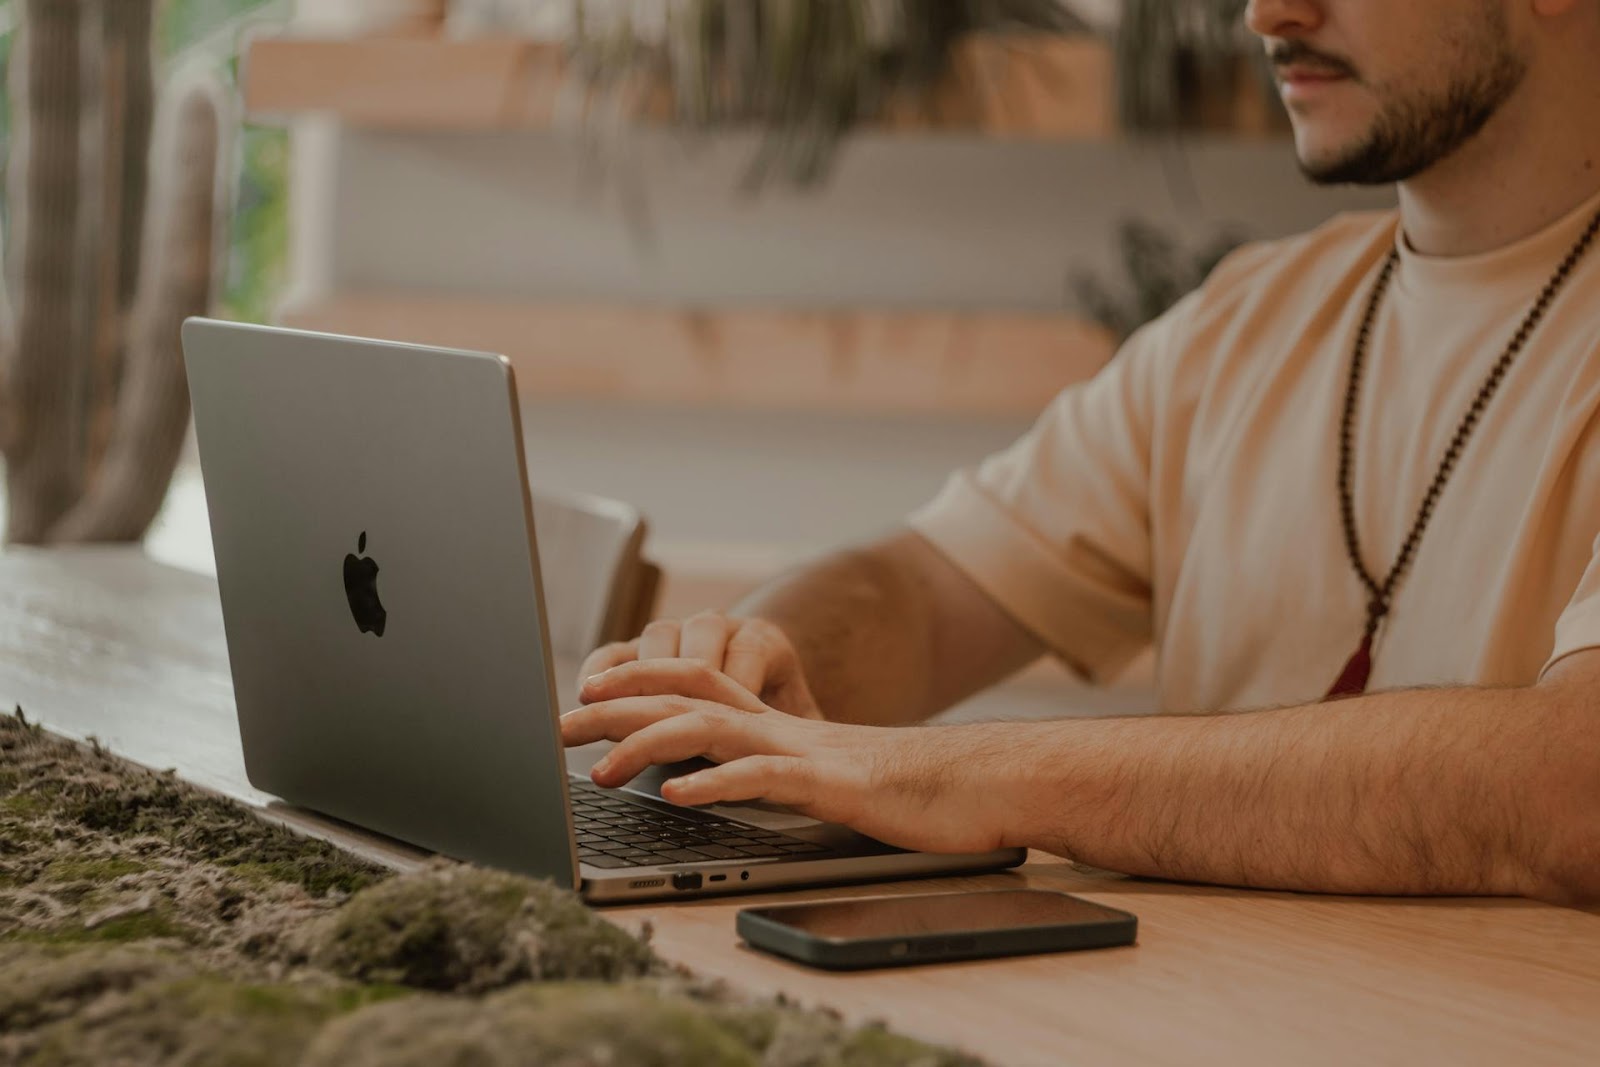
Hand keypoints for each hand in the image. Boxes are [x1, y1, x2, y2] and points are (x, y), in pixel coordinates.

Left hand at [562, 659, 1022, 854]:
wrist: (979, 783)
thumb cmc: (905, 788)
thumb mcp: (822, 776)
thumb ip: (772, 770)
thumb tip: (716, 781)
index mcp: (775, 723)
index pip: (692, 683)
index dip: (635, 680)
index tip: (583, 692)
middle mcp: (781, 727)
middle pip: (683, 697)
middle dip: (614, 706)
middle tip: (557, 721)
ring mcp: (803, 753)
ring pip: (711, 731)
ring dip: (648, 744)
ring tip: (599, 767)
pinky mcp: (830, 786)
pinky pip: (764, 779)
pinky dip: (716, 785)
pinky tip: (677, 798)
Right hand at [577, 612, 823, 719]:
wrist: (758, 680)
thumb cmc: (780, 716)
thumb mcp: (797, 727)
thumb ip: (805, 742)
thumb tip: (827, 768)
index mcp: (763, 641)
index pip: (748, 656)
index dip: (736, 688)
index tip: (722, 726)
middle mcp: (719, 628)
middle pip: (697, 642)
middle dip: (678, 684)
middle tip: (659, 720)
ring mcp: (677, 633)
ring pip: (657, 639)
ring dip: (634, 674)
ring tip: (611, 707)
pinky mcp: (642, 648)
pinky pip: (617, 649)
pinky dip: (602, 669)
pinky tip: (586, 694)